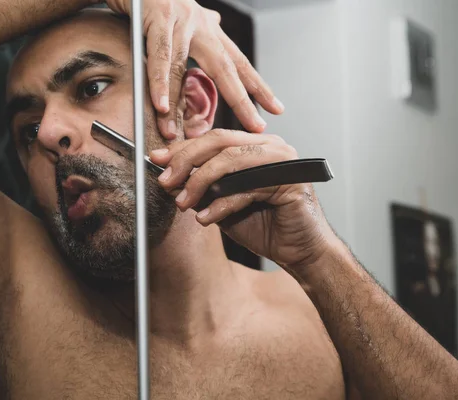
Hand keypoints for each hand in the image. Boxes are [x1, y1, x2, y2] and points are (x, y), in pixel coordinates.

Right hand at [105, 0, 283, 136]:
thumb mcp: (185, 13)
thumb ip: (201, 24)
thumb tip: (216, 22)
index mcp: (209, 30)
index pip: (239, 63)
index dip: (258, 87)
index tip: (275, 108)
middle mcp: (200, 26)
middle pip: (226, 68)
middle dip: (242, 100)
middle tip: (255, 125)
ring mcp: (180, 22)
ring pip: (184, 69)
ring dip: (178, 105)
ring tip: (177, 130)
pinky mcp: (156, 18)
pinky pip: (158, 57)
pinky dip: (159, 84)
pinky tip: (160, 105)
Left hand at [149, 130, 335, 266]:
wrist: (301, 252)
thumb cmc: (266, 228)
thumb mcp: (223, 205)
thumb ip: (202, 189)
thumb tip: (169, 178)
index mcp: (256, 147)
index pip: (214, 138)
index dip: (183, 148)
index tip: (157, 161)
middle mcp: (271, 147)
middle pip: (219, 141)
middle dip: (186, 160)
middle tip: (166, 181)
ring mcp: (282, 161)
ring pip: (230, 160)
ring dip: (200, 183)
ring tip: (183, 204)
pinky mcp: (289, 180)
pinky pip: (245, 187)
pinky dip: (221, 204)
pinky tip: (205, 218)